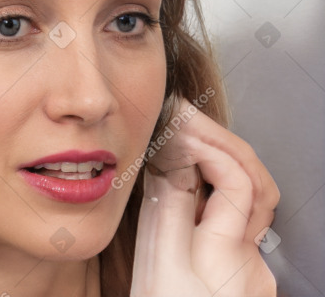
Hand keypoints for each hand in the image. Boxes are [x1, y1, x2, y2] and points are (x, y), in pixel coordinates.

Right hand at [130, 98, 279, 296]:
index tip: (185, 134)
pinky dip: (224, 203)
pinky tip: (199, 202)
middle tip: (194, 130)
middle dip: (227, 150)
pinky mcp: (253, 282)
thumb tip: (174, 156)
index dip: (214, 150)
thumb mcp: (154, 259)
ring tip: (195, 157)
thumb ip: (167, 204)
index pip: (239, 183)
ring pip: (252, 207)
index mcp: (220, 255)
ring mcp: (256, 274)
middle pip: (256, 188)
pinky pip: (244, 229)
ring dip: (227, 175)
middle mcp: (249, 263)